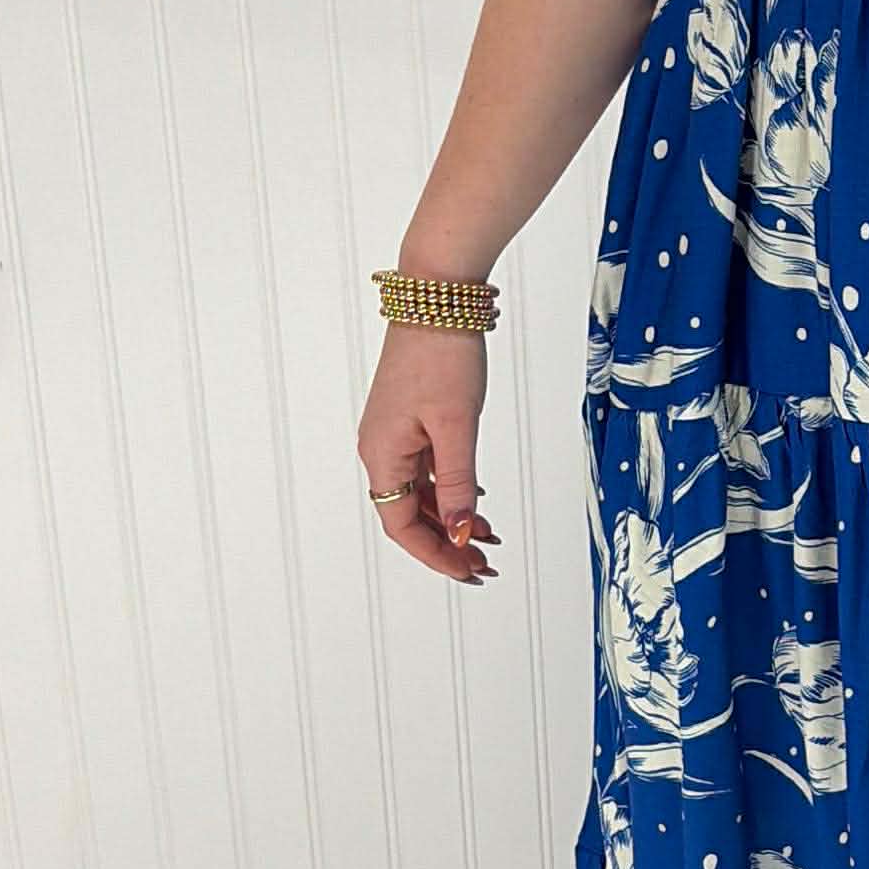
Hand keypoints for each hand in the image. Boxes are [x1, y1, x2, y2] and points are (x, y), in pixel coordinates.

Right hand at [358, 327, 497, 582]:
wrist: (437, 297)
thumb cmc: (442, 355)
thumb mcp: (456, 427)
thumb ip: (458, 483)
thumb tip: (459, 531)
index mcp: (382, 454)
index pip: (401, 525)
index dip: (435, 554)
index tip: (468, 571)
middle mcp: (380, 448)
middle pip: (408, 514)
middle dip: (446, 542)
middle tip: (484, 564)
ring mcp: (394, 433)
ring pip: (419, 493)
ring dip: (450, 518)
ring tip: (488, 538)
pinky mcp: (410, 418)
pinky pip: (425, 468)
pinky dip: (449, 489)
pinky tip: (474, 500)